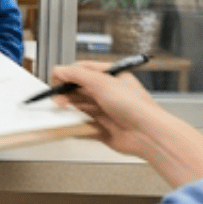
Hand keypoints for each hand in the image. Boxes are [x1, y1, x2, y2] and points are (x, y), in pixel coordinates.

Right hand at [49, 60, 166, 155]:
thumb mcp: (102, 82)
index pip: (83, 70)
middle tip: (58, 99)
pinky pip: (83, 126)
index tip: (55, 80)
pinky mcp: (102, 129)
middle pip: (79, 90)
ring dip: (70, 110)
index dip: (67, 74)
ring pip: (79, 108)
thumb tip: (60, 71)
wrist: (147, 133)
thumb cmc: (135, 106)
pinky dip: (76, 126)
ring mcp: (105, 111)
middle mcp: (108, 93)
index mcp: (111, 77)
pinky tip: (72, 124)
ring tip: (64, 112)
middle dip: (66, 94)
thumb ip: (77, 75)